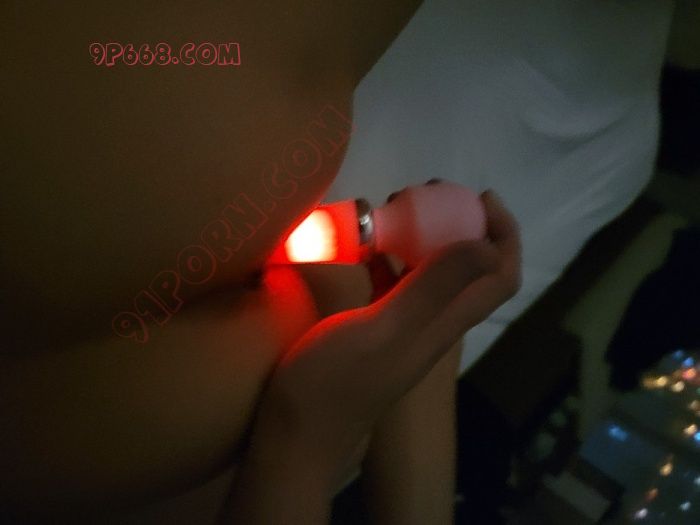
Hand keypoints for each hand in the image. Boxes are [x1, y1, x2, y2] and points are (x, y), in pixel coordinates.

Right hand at [248, 191, 520, 489]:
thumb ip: (433, 289)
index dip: (504, 235)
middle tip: (428, 192)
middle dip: (461, 224)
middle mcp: (432, 324)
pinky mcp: (373, 330)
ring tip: (396, 206)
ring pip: (431, 273)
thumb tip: (486, 245)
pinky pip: (393, 284)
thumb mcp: (386, 330)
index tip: (479, 196)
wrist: (295, 436)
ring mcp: (402, 328)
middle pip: (468, 269)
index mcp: (444, 323)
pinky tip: (365, 242)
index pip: (500, 278)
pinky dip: (388, 256)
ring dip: (425, 236)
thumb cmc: (335, 383)